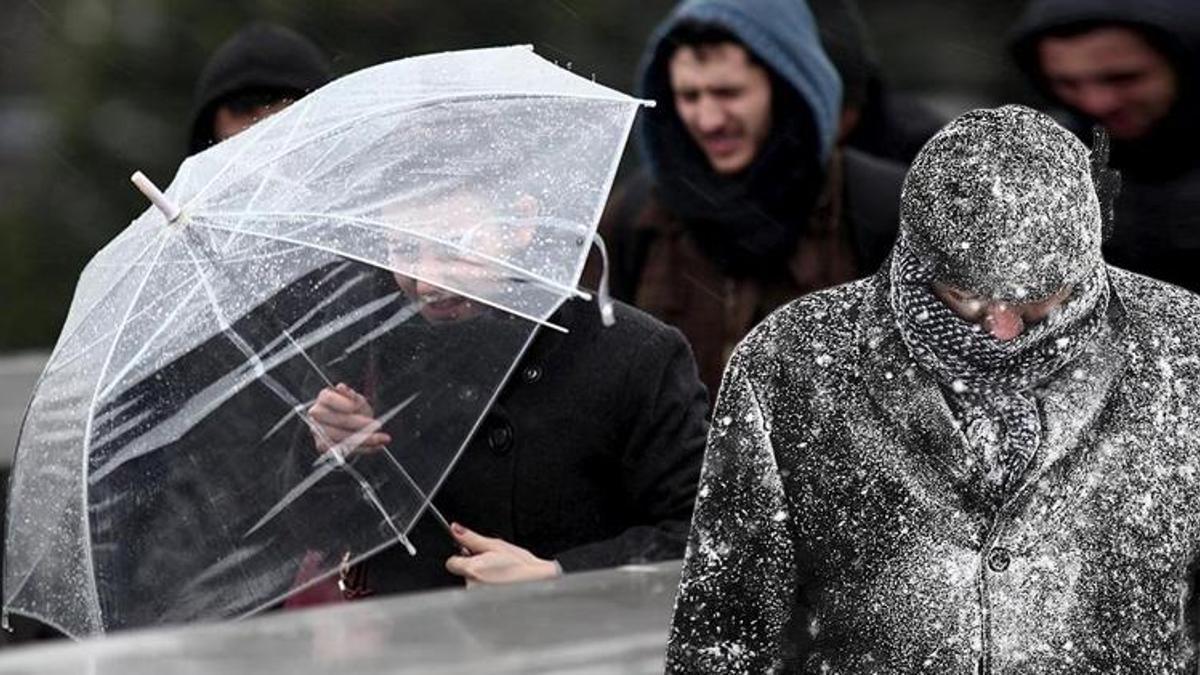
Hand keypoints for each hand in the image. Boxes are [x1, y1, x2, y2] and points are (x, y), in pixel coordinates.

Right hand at [307, 383, 391, 454]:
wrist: (350, 424)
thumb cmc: (354, 409)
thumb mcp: (357, 400)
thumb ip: (353, 397)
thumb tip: (342, 388)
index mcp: (324, 397)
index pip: (330, 399)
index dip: (344, 403)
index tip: (357, 407)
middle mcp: (318, 414)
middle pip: (338, 420)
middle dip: (361, 424)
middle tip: (378, 425)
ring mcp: (319, 431)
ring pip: (341, 438)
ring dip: (365, 440)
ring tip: (382, 439)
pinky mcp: (324, 446)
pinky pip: (343, 450)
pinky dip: (362, 449)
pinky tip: (375, 446)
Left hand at [444, 523, 560, 586]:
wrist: (539, 583)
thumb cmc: (521, 566)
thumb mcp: (496, 545)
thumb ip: (471, 538)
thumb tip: (455, 529)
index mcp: (472, 569)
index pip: (451, 562)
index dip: (461, 556)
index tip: (472, 555)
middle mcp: (472, 586)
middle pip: (462, 573)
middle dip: (473, 567)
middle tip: (492, 564)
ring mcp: (478, 597)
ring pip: (470, 583)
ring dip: (480, 579)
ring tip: (499, 575)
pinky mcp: (484, 605)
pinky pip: (478, 594)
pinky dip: (486, 589)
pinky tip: (500, 585)